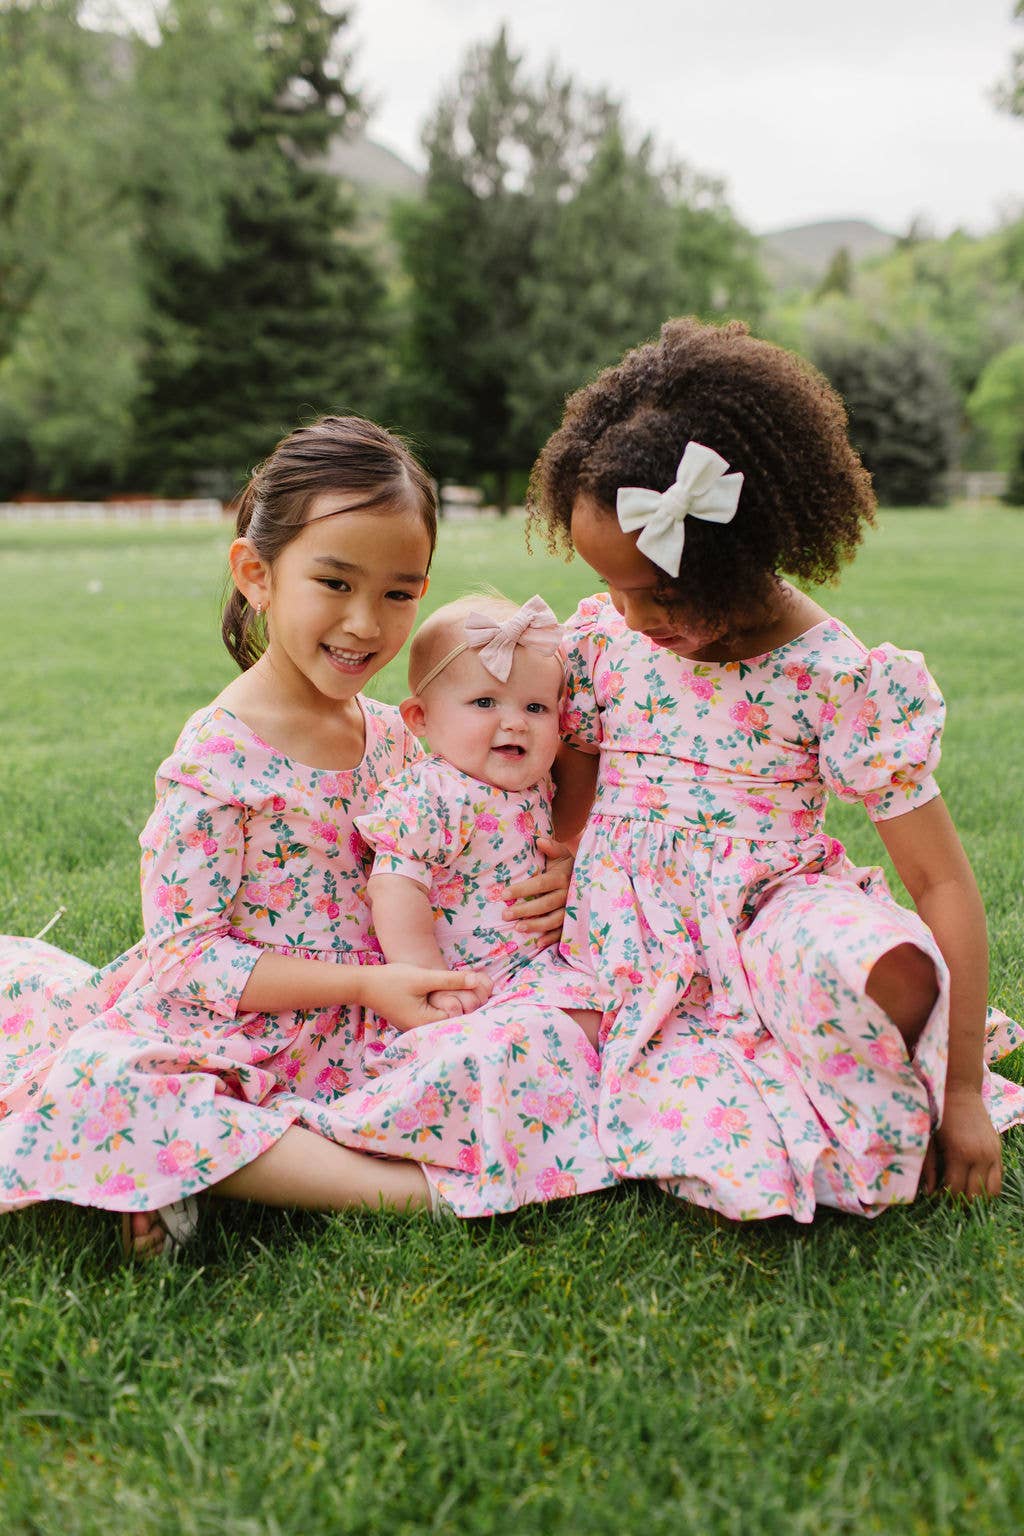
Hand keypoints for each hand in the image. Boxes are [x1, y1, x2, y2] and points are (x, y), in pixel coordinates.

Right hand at [360, 964, 490, 1032]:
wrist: (364, 984)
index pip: (459, 1019)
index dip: (473, 1008)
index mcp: (426, 1022)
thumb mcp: (424, 977)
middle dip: (467, 1008)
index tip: (487, 997)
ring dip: (456, 1007)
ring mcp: (416, 1025)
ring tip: (473, 995)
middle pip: (452, 1021)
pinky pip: (434, 1016)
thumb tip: (478, 981)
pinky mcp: (412, 1019)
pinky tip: (453, 996)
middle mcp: (422, 1029)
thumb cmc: (392, 980)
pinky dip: (444, 1007)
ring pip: (444, 1018)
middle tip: (485, 995)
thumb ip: (452, 980)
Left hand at [504, 836, 574, 946]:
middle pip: (546, 904)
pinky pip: (563, 932)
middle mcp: (569, 894)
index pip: (540, 884)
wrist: (589, 880)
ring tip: (518, 928)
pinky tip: (537, 943)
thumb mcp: (562, 854)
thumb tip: (538, 840)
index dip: (522, 889)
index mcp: (563, 877)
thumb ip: (552, 847)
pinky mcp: (574, 921)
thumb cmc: (567, 866)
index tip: (504, 894)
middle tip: (505, 915)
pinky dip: (551, 938)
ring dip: (536, 925)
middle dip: (525, 910)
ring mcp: (572, 909)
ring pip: (554, 920)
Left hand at [923, 1087, 1001, 1198]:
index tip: (937, 1197)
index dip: (946, 1198)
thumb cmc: (938, 1114)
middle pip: (974, 1195)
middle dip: (961, 1201)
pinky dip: (988, 1186)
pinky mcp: (998, 1150)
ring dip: (978, 1196)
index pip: (956, 1190)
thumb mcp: (929, 1140)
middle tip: (949, 1198)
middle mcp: (980, 1156)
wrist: (960, 1091)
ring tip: (963, 1193)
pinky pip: (999, 1178)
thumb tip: (928, 1193)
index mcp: (960, 1153)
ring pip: (991, 1191)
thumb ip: (928, 1167)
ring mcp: (992, 1154)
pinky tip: (974, 1184)